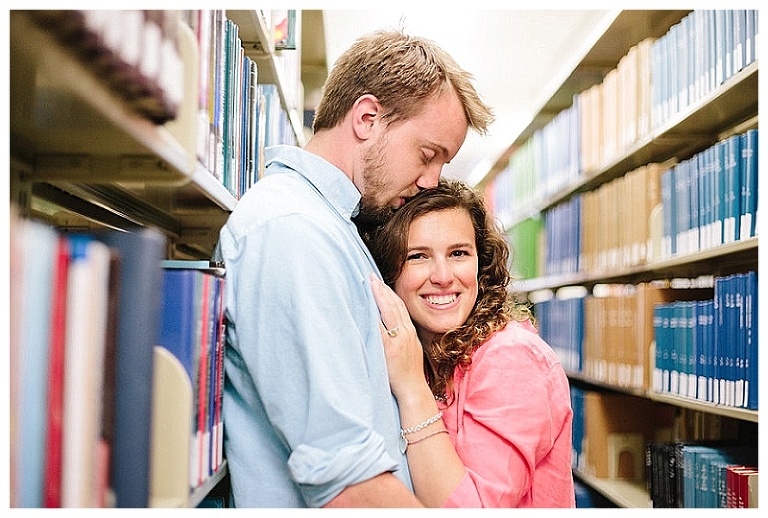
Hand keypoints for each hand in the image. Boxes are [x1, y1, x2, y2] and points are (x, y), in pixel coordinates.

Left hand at [370, 274, 426, 400]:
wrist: (413, 390)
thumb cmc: (409, 373)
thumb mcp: (410, 350)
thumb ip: (401, 337)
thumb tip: (389, 327)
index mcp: (410, 332)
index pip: (400, 307)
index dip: (390, 293)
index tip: (380, 282)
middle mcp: (406, 332)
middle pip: (394, 304)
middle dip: (383, 289)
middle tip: (372, 276)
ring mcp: (398, 339)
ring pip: (389, 311)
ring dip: (379, 295)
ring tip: (370, 283)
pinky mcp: (390, 348)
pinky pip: (381, 327)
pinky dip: (374, 314)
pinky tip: (367, 305)